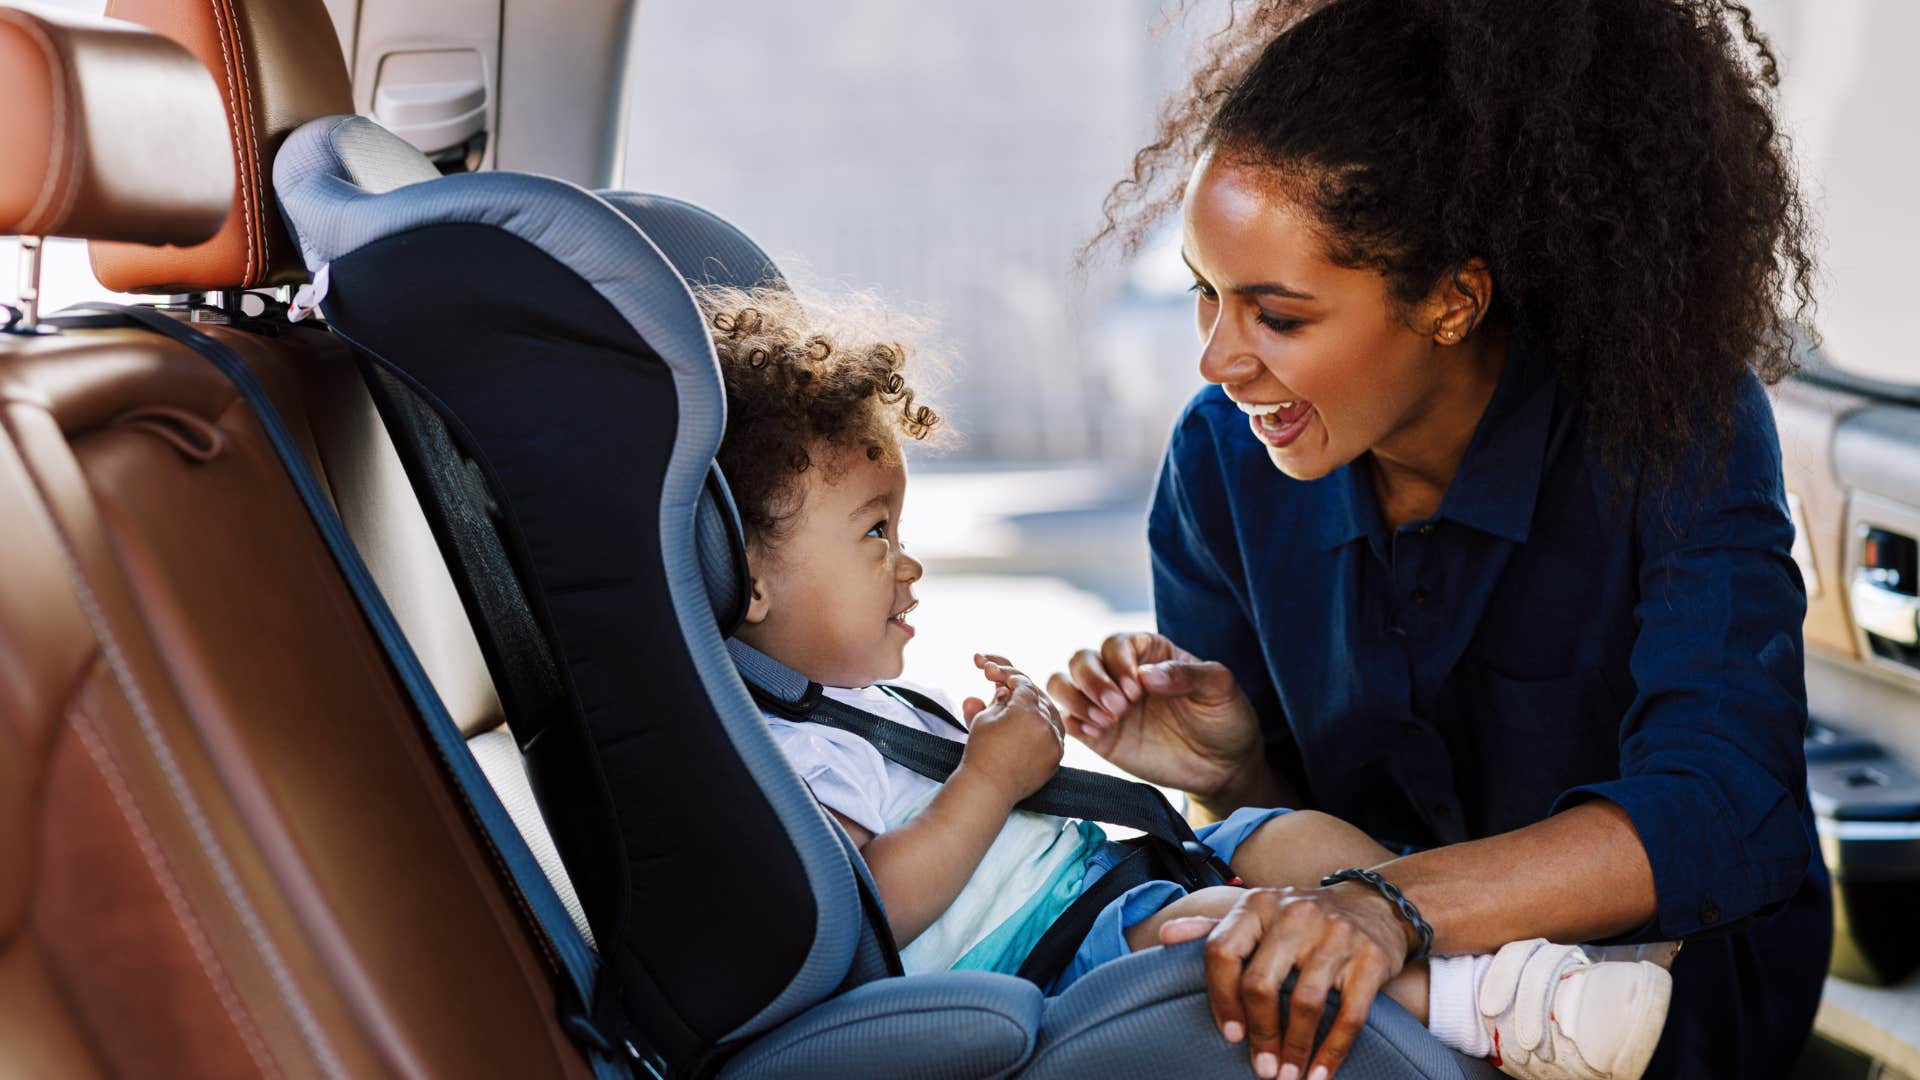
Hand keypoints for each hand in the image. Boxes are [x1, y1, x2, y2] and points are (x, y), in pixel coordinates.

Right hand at [956, 653, 1063, 804]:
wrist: (988, 788)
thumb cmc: (981, 753)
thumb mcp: (985, 718)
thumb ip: (999, 700)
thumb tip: (1006, 692)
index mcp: (1027, 710)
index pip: (1023, 684)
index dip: (1010, 677)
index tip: (1000, 676)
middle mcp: (1046, 724)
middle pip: (1039, 697)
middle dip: (1023, 692)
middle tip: (1008, 691)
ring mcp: (1054, 742)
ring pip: (1050, 715)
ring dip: (1036, 708)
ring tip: (1019, 708)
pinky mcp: (1057, 758)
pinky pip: (1055, 735)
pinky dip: (1044, 728)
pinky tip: (1031, 726)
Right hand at [1047, 632, 1261, 802]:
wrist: (1224, 767)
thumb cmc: (1225, 719)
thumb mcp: (1220, 688)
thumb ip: (1187, 675)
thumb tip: (1147, 675)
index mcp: (1149, 654)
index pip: (1115, 642)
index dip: (1118, 661)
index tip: (1138, 688)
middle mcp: (1121, 674)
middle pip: (1081, 659)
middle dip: (1093, 680)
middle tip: (1120, 707)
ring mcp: (1106, 704)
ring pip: (1063, 683)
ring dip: (1075, 697)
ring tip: (1105, 719)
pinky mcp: (1098, 735)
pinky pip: (1067, 719)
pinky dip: (1071, 721)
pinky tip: (1096, 732)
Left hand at [1159, 884, 1411, 1079]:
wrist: (1373, 904)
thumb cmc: (1301, 918)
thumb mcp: (1256, 913)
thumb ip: (1212, 927)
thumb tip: (1165, 936)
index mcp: (1257, 905)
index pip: (1222, 952)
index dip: (1220, 999)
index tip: (1230, 1034)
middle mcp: (1295, 914)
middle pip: (1261, 984)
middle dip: (1259, 1033)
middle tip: (1262, 1066)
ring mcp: (1335, 935)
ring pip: (1305, 1003)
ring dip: (1295, 1049)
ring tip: (1288, 1076)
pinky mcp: (1369, 958)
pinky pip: (1349, 1015)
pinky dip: (1333, 1051)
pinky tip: (1320, 1073)